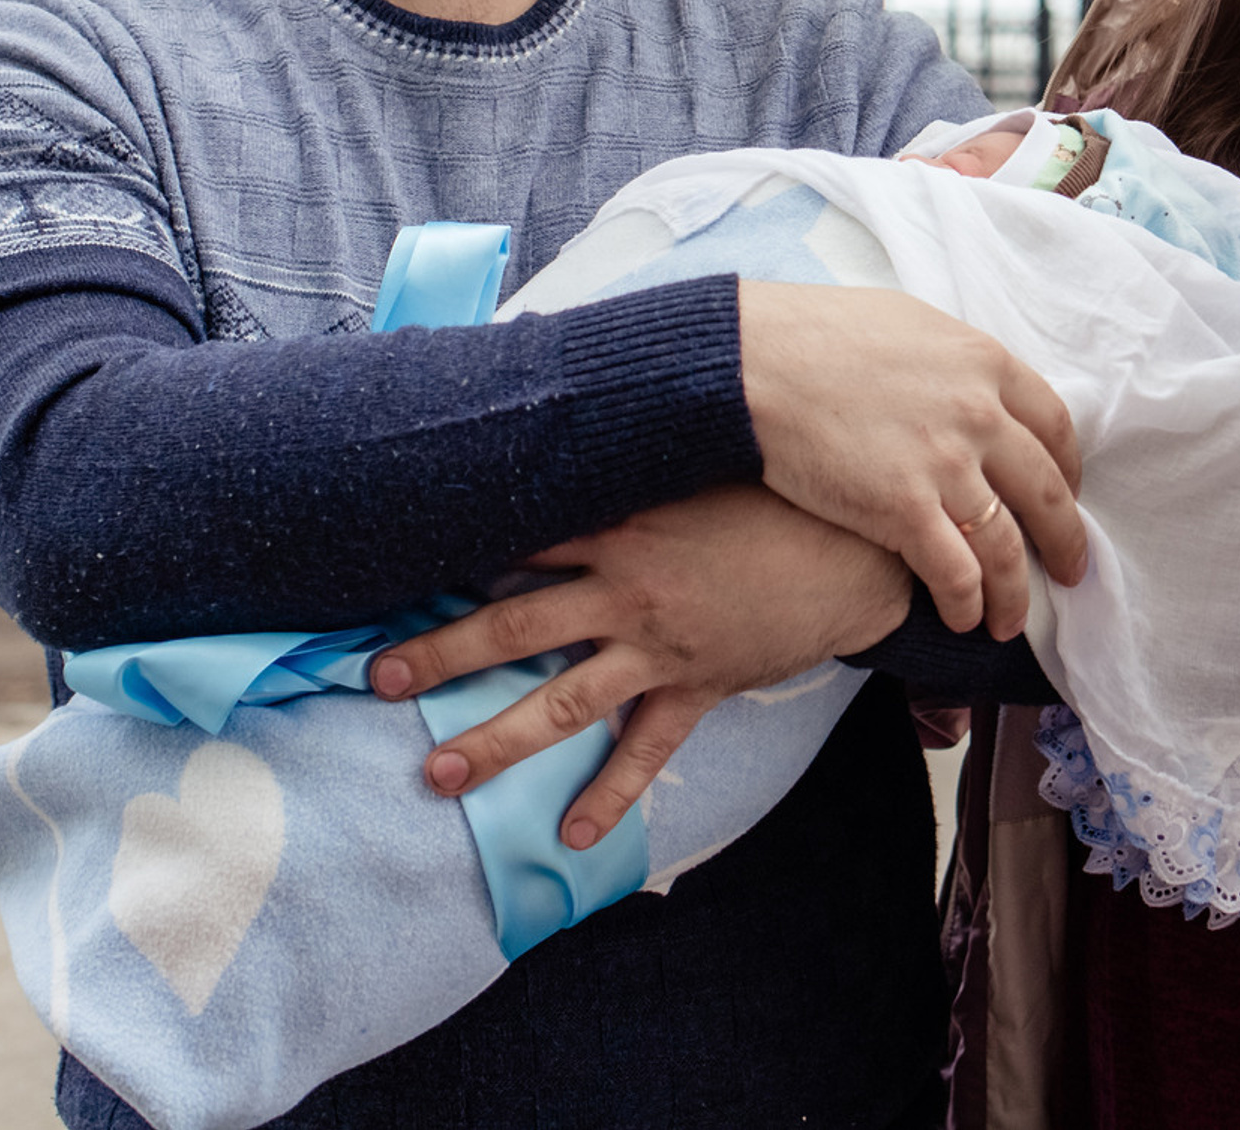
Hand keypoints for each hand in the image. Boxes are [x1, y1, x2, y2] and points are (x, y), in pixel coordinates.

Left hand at [369, 485, 910, 848]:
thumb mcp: (707, 459)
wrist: (858, 541)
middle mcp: (628, 589)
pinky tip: (573, 835)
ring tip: (438, 773)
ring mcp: (661, 644)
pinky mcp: (700, 683)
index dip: (458, 558)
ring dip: (496, 740)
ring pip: (561, 699)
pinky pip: (647, 749)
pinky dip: (610, 794)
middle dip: (442, 653)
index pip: (521, 542)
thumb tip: (593, 403)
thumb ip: (645, 450)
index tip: (396, 573)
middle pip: (515, 624)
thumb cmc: (781, 491)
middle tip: (381, 681)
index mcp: (623, 526)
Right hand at [737, 281, 1085, 637]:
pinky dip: (967, 604)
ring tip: (1010, 621)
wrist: (758, 359)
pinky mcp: (904, 509)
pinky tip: (962, 618)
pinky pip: (956, 574)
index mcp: (985, 362)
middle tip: (1069, 573)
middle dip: (1065, 542)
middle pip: (1047, 493)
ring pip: (1007, 548)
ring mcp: (946, 464)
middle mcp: (980, 413)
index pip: (1056, 426)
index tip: (1066, 497)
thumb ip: (954, 363)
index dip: (1068, 470)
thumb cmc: (818, 334)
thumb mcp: (910, 325)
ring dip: (1016, 594)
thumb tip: (970, 388)